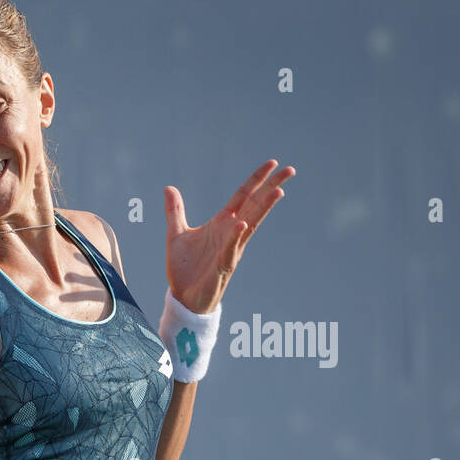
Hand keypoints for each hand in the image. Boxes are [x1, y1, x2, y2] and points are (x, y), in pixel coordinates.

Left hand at [164, 158, 293, 312]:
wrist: (182, 297)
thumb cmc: (185, 268)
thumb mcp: (176, 234)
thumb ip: (175, 211)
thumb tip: (169, 187)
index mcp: (221, 223)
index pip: (243, 196)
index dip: (257, 179)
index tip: (273, 163)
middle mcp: (230, 233)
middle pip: (254, 206)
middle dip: (272, 188)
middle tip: (290, 170)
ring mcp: (230, 249)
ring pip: (250, 225)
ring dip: (263, 209)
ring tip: (278, 192)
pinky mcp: (223, 266)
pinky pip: (230, 249)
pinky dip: (235, 237)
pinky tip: (242, 224)